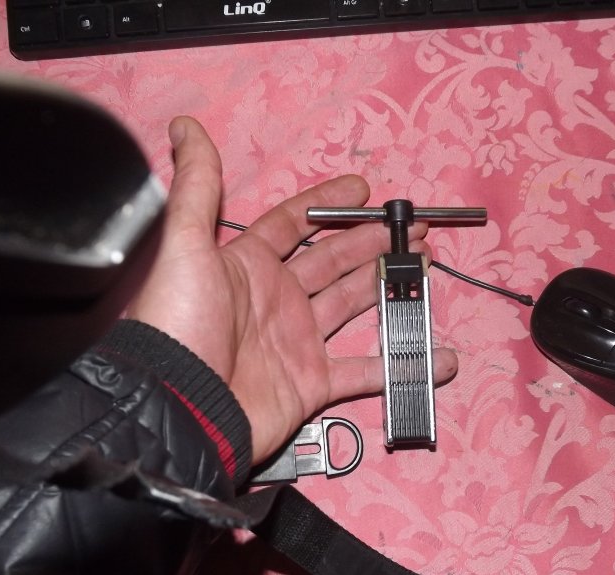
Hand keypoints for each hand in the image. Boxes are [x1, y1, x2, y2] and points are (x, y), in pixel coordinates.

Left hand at [126, 116, 458, 464]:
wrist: (180, 407)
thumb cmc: (180, 325)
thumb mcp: (186, 246)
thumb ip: (197, 187)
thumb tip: (186, 127)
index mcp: (248, 265)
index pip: (295, 224)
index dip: (328, 205)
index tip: (364, 190)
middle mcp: (275, 300)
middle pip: (333, 262)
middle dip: (370, 242)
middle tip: (410, 230)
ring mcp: (296, 342)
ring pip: (352, 306)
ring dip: (387, 286)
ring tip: (421, 267)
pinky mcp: (312, 383)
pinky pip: (366, 371)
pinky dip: (402, 364)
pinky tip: (434, 355)